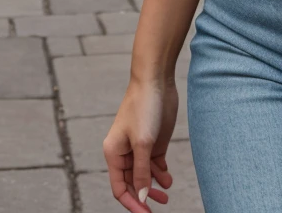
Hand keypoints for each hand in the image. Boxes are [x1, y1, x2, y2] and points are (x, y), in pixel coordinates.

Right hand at [103, 78, 176, 210]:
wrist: (156, 81)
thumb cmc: (144, 107)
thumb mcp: (143, 143)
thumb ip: (142, 172)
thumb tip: (142, 197)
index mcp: (114, 153)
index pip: (119, 187)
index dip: (132, 202)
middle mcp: (125, 152)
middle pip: (132, 183)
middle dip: (145, 196)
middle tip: (162, 204)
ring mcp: (140, 147)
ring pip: (145, 176)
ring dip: (155, 186)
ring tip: (167, 192)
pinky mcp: (154, 142)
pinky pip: (155, 165)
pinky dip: (161, 174)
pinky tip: (167, 178)